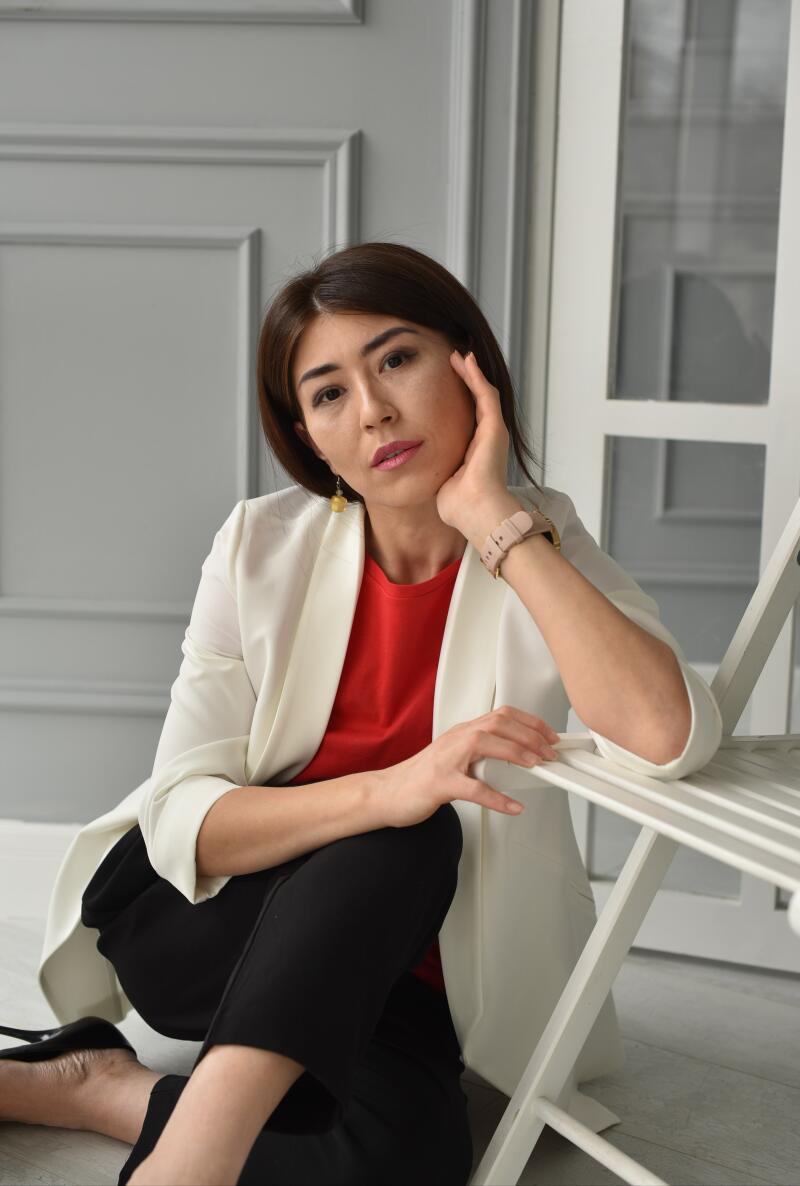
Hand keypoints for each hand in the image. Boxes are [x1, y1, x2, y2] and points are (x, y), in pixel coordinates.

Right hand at [373, 705, 561, 829]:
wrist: (388, 793)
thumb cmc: (422, 777)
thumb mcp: (457, 757)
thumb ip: (483, 753)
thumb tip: (518, 757)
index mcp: (463, 732)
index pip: (501, 715)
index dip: (530, 722)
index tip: (550, 735)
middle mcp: (456, 739)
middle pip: (498, 724)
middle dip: (530, 735)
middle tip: (549, 751)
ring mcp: (447, 760)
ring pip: (486, 744)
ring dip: (516, 753)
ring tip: (537, 765)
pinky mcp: (439, 783)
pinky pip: (473, 789)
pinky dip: (496, 798)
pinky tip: (512, 806)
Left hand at [436, 350, 510, 532]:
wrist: (477, 511)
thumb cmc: (460, 507)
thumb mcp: (443, 483)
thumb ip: (438, 474)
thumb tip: (421, 475)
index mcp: (475, 453)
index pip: (466, 420)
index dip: (457, 402)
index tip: (442, 387)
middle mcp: (487, 440)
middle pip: (476, 403)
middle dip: (466, 381)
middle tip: (454, 363)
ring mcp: (493, 432)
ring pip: (483, 394)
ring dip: (471, 373)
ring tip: (459, 356)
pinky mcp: (495, 426)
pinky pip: (485, 394)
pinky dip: (476, 376)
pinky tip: (466, 361)